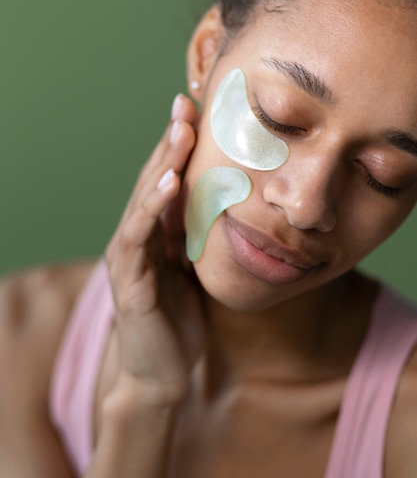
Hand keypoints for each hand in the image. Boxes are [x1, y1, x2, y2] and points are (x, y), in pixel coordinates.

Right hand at [105, 95, 204, 407]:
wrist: (161, 374)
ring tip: (181, 130)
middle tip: (187, 103)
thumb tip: (226, 209)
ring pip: (145, 199)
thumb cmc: (179, 322)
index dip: (181, 148)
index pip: (167, 182)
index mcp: (155, 235)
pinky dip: (154, 205)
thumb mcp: (194, 272)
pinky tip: (170, 180)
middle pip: (154, 180)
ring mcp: (130, 257)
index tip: (200, 112)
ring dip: (162, 163)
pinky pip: (141, 235)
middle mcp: (137, 238)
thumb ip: (197, 240)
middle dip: (172, 142)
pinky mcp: (130, 279)